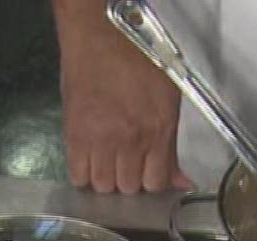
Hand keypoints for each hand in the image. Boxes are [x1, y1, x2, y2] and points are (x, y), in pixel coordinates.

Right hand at [56, 3, 190, 193]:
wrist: (101, 36)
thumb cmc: (139, 60)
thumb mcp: (168, 100)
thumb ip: (172, 145)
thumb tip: (183, 182)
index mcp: (158, 132)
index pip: (156, 183)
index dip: (153, 183)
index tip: (148, 175)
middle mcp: (129, 141)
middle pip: (129, 187)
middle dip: (130, 181)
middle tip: (128, 165)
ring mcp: (99, 139)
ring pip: (103, 185)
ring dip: (107, 180)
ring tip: (108, 164)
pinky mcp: (74, 134)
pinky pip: (77, 173)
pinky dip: (84, 175)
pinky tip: (90, 163)